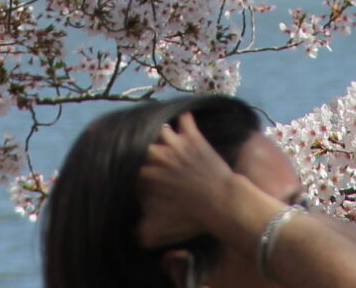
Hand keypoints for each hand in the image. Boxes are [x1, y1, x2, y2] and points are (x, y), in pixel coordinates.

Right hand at [135, 115, 250, 248]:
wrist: (222, 201)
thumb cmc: (193, 216)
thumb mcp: (164, 226)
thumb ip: (145, 231)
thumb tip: (134, 235)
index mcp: (149, 173)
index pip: (133, 166)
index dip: (134, 170)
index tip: (138, 176)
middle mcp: (160, 155)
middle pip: (145, 145)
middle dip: (146, 149)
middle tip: (150, 155)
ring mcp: (178, 143)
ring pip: (163, 129)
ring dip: (164, 133)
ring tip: (166, 137)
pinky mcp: (195, 137)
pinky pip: (186, 120)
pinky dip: (185, 120)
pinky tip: (185, 120)